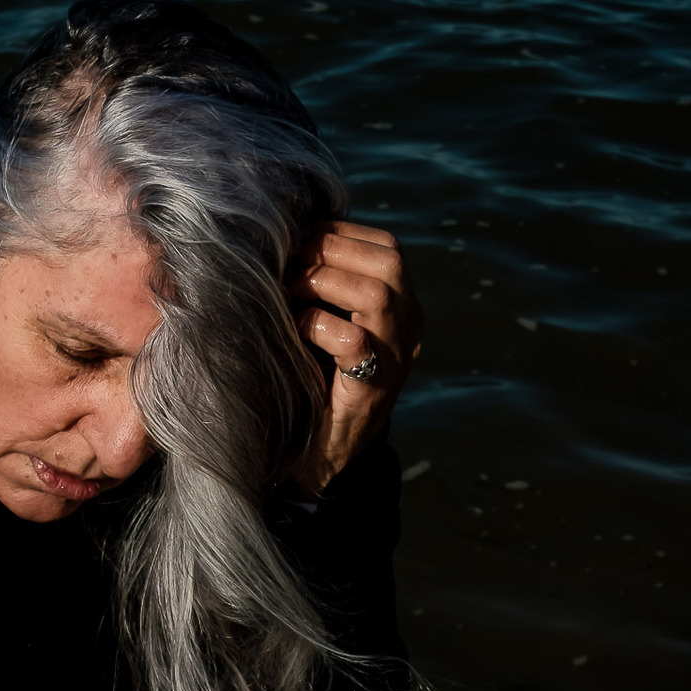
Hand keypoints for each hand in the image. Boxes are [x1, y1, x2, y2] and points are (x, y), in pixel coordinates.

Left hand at [286, 221, 423, 497]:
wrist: (322, 457)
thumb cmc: (314, 379)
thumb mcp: (324, 322)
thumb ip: (321, 284)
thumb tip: (281, 236)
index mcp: (403, 307)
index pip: (386, 247)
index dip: (339, 233)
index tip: (296, 236)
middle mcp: (409, 328)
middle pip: (389, 261)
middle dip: (330, 249)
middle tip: (288, 262)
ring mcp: (396, 360)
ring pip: (378, 295)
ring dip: (323, 282)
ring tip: (289, 292)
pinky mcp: (372, 389)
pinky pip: (354, 342)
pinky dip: (319, 325)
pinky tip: (296, 330)